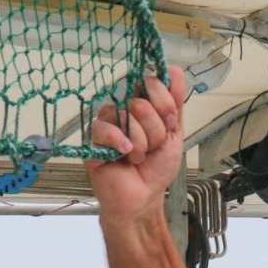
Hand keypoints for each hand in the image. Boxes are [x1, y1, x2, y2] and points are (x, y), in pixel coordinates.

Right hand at [85, 67, 187, 223]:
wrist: (143, 197)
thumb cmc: (156, 167)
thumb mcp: (174, 133)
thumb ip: (175, 103)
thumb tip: (174, 70)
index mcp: (142, 104)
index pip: (151, 83)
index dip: (165, 104)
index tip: (169, 124)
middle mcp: (123, 109)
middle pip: (141, 102)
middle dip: (155, 130)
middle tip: (152, 147)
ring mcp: (107, 122)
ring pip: (126, 115)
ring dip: (141, 142)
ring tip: (138, 157)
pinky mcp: (92, 139)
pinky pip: (104, 128)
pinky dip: (120, 142)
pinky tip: (125, 155)